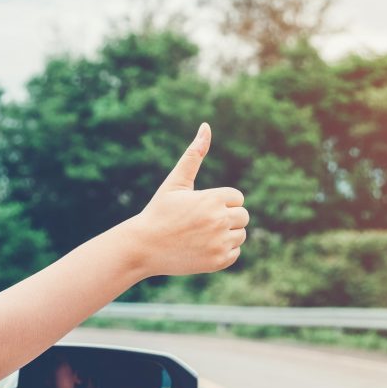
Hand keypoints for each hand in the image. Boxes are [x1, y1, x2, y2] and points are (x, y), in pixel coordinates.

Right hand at [132, 123, 248, 276]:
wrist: (143, 247)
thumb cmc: (159, 211)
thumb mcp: (175, 182)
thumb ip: (194, 154)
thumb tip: (206, 126)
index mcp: (213, 198)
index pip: (237, 198)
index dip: (220, 202)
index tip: (201, 207)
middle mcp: (219, 220)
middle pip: (243, 216)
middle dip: (227, 217)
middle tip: (202, 222)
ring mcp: (219, 243)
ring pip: (241, 235)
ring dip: (226, 234)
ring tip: (201, 235)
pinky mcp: (217, 262)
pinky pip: (235, 253)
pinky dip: (222, 251)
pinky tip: (202, 247)